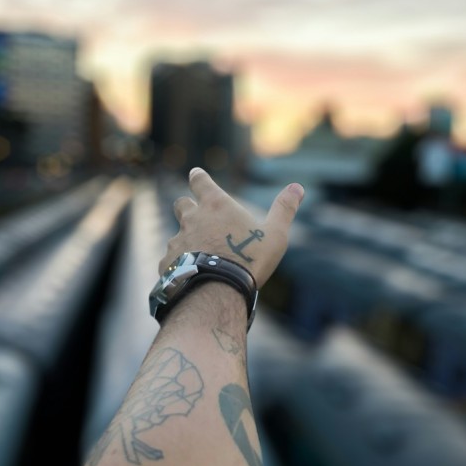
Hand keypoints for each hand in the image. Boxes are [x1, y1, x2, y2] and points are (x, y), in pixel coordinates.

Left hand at [160, 168, 303, 286]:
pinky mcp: (167, 262)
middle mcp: (192, 219)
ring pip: (177, 235)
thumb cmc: (249, 261)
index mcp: (215, 205)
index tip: (195, 174)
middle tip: (194, 215)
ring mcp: (177, 241)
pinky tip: (188, 277)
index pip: (200, 181)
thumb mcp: (275, 235)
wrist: (217, 292)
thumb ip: (284, 209)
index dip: (198, 177)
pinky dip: (177, 265)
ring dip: (186, 241)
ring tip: (199, 258)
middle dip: (186, 206)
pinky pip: (170, 260)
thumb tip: (298, 187)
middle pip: (181, 204)